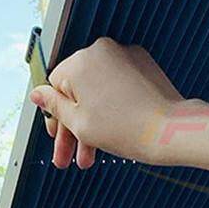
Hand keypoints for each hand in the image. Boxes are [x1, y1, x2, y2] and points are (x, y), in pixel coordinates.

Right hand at [29, 37, 184, 168]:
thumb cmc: (126, 128)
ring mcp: (126, 56)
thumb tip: (37, 94)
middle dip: (74, 126)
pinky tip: (110, 135)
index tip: (57, 137)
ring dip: (93, 121)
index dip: (55, 117)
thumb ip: (54, 106)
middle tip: (70, 156)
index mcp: (81, 60)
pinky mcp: (145, 65)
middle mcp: (103, 51)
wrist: (171, 130)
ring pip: (100, 90)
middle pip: (79, 90)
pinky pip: (119, 85)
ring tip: (90, 156)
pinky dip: (113, 106)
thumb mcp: (78, 123)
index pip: (56, 86)